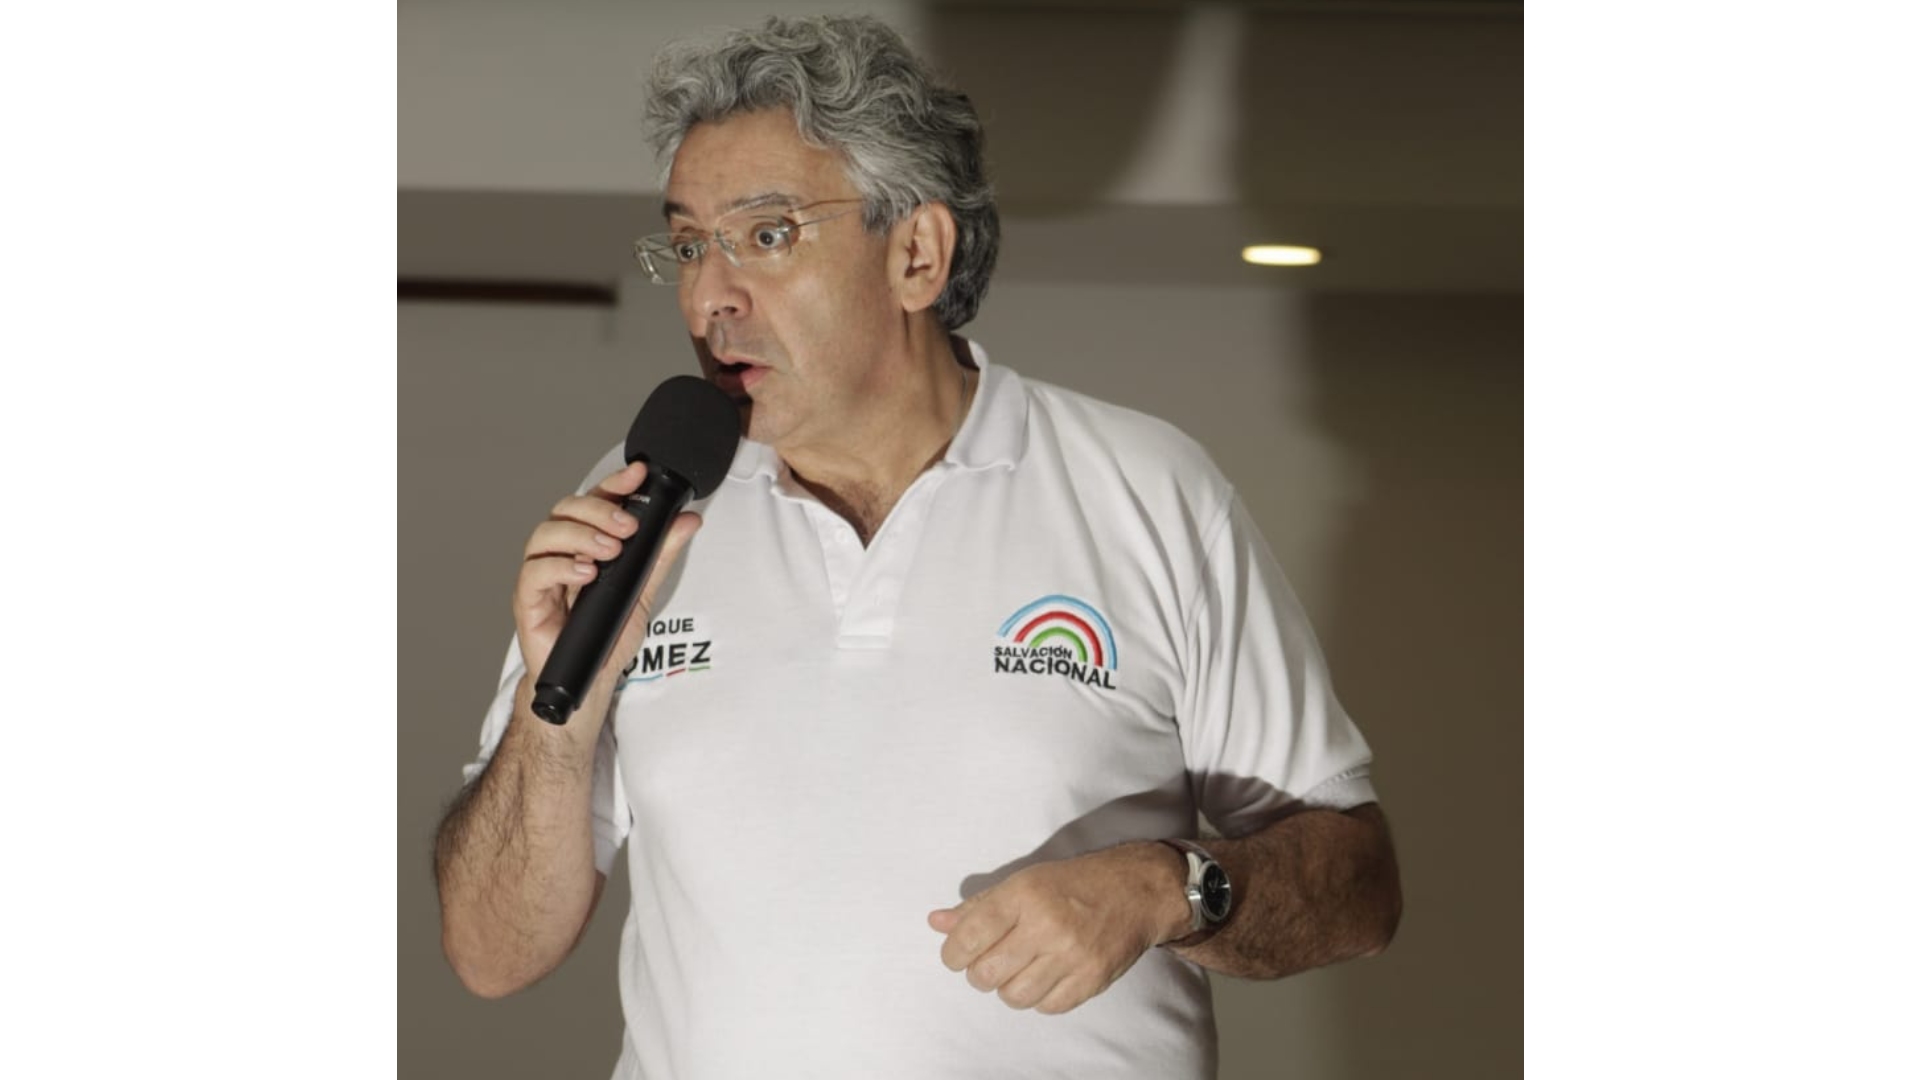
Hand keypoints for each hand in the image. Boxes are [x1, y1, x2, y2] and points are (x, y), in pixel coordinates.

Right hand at [512, 461, 701, 709]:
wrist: (589, 682)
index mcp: (585, 544)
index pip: (594, 501)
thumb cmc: (608, 635)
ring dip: (580, 536)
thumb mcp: (643, 591)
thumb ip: (660, 555)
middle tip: (627, 526)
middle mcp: (560, 553)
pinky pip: (534, 573)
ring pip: (545, 535)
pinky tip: (586, 574)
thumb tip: (687, 520)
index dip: (613, 483)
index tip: (637, 473)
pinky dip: (561, 567)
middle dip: (598, 510)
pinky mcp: (528, 600)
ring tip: (609, 552)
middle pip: (566, 510)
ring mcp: (541, 575)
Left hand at [926, 843, 1190, 1014]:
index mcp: (1024, 894)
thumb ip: (978, 907)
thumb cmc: (1074, 884)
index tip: (957, 955)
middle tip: (989, 962)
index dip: (953, 953)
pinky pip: (1047, 1007)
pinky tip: (1045, 977)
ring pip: (1014, 996)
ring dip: (1008, 988)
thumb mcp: (1023, 882)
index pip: (969, 936)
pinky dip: (1039, 998)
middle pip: (986, 974)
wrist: (1136, 890)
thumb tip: (936, 923)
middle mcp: (1047, 925)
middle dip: (979, 974)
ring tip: (1019, 970)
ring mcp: (1072, 955)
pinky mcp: (1092, 979)